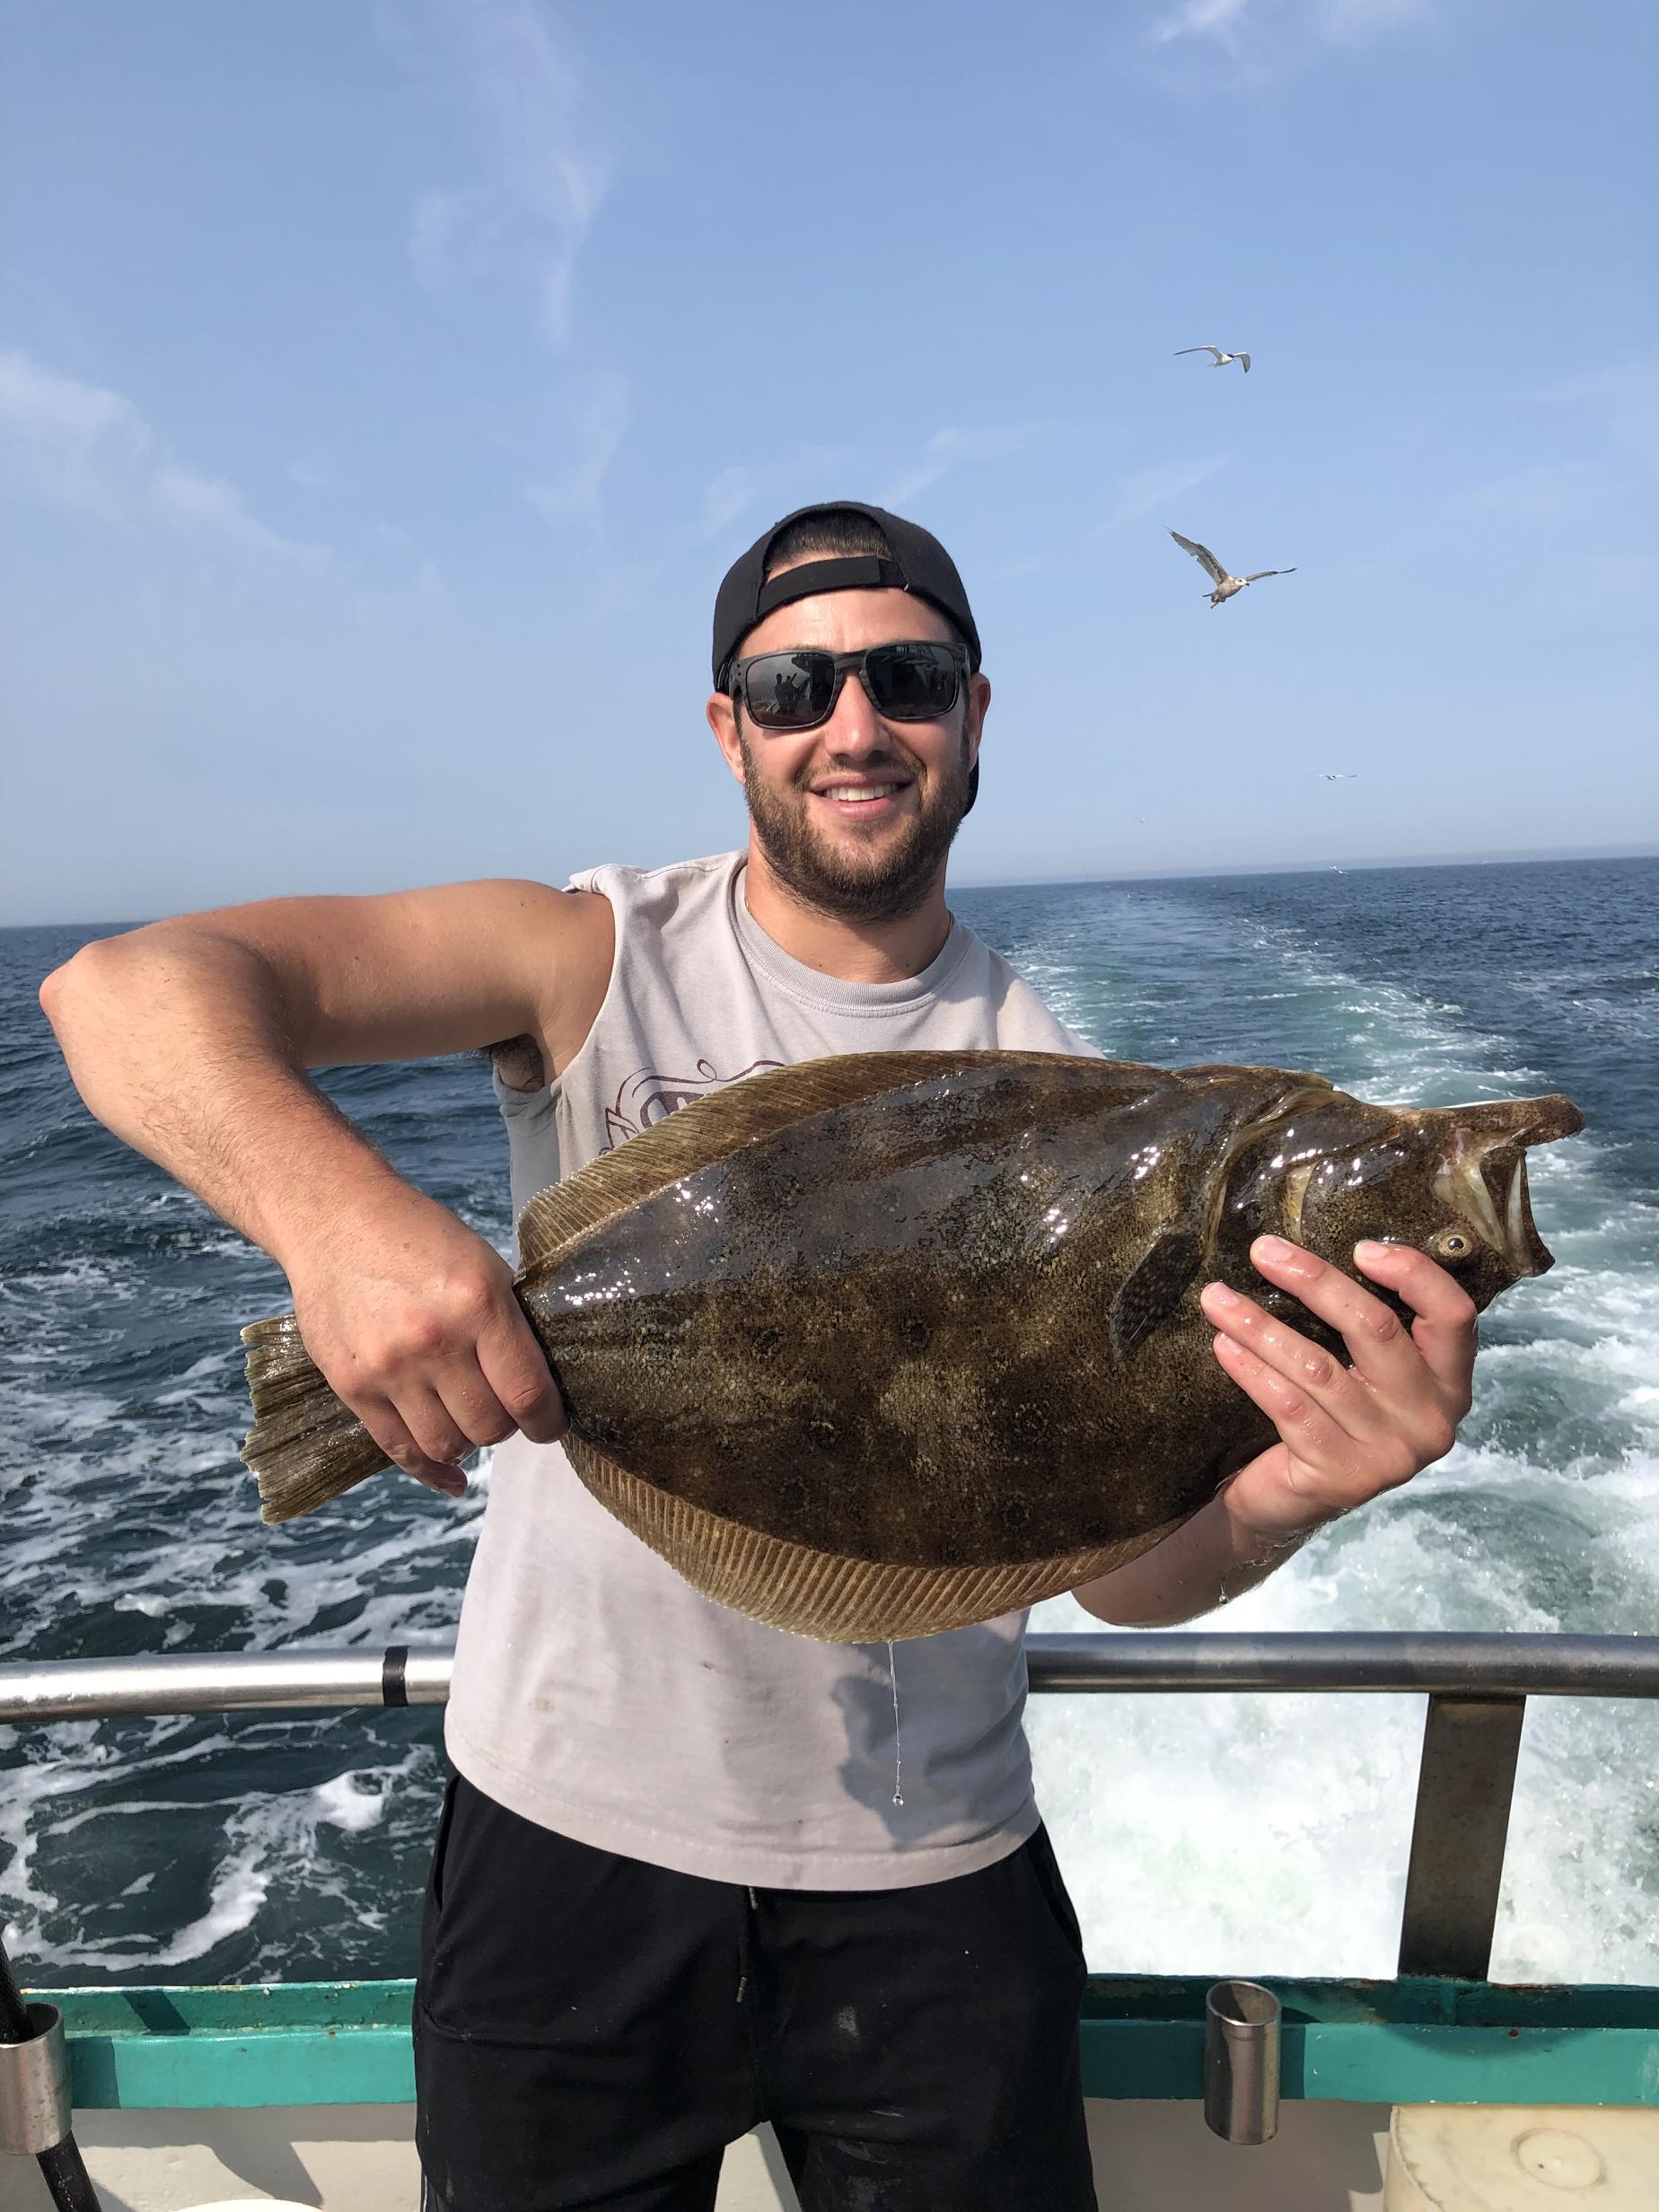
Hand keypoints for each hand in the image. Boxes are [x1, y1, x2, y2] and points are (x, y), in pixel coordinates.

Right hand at [286, 1185, 566, 1496]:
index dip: (548, 1422)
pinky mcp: (352, 1385)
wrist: (336, 1220)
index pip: (529, 1393)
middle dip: (506, 1427)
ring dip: (467, 1443)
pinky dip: (431, 1470)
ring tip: (468, 1419)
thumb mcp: (483, 1264)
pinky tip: (450, 1475)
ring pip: (447, 1445)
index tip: (550, 1425)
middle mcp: (435, 1341)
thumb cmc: (419, 1238)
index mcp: (479, 1305)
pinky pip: (398, 1450)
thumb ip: (508, 1325)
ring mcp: (389, 1368)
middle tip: (502, 1409)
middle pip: (489, 1427)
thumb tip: (540, 1386)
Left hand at [1197, 1236, 1476, 1543]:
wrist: (1289, 1504)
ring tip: (1217, 1298)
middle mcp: (1430, 1421)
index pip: (1454, 1317)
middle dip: (1314, 1280)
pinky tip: (1223, 1345)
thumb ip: (1367, 1330)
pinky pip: (1289, 1406)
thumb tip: (1312, 1252)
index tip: (1360, 1247)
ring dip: (1260, 1324)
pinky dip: (1251, 1369)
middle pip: (1377, 1329)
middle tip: (1262, 1251)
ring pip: (1318, 1367)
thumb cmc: (1328, 1419)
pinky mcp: (1340, 1476)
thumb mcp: (1364, 1375)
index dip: (1414, 1274)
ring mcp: (1388, 1454)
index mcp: (1449, 1385)